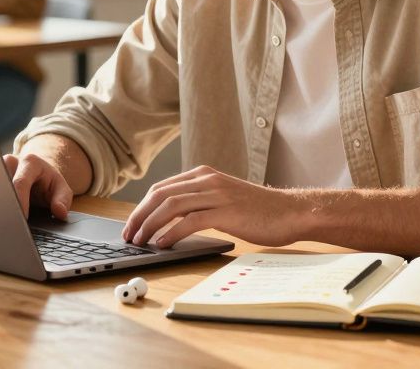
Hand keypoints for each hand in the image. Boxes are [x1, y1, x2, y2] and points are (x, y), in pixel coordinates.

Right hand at [2, 152, 72, 219]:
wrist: (39, 174)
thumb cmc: (49, 182)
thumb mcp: (62, 189)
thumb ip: (63, 200)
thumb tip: (60, 212)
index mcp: (30, 162)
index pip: (20, 183)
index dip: (20, 202)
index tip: (22, 219)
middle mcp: (11, 162)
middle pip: (2, 185)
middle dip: (7, 205)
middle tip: (13, 223)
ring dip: (0, 205)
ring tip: (8, 219)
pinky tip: (1, 215)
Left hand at [123, 166, 304, 248]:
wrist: (290, 212)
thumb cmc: (258, 210)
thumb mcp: (223, 198)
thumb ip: (199, 201)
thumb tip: (168, 220)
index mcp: (204, 174)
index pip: (161, 188)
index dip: (142, 207)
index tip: (131, 225)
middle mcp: (207, 179)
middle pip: (160, 195)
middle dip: (139, 216)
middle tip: (129, 235)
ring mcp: (217, 194)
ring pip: (171, 206)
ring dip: (150, 225)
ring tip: (141, 241)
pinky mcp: (226, 211)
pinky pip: (190, 220)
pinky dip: (171, 233)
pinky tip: (163, 244)